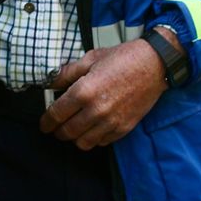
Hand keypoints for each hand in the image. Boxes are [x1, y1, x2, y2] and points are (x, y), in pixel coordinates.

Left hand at [41, 40, 165, 150]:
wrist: (156, 63)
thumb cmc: (124, 58)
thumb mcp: (91, 58)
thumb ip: (67, 73)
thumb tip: (50, 83)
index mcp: (84, 91)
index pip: (55, 115)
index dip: (45, 122)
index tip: (44, 124)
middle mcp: (96, 110)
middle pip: (66, 132)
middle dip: (58, 132)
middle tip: (57, 128)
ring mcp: (111, 121)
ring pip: (83, 142)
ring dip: (75, 138)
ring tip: (76, 130)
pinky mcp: (124, 127)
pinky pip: (102, 142)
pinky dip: (95, 138)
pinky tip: (94, 129)